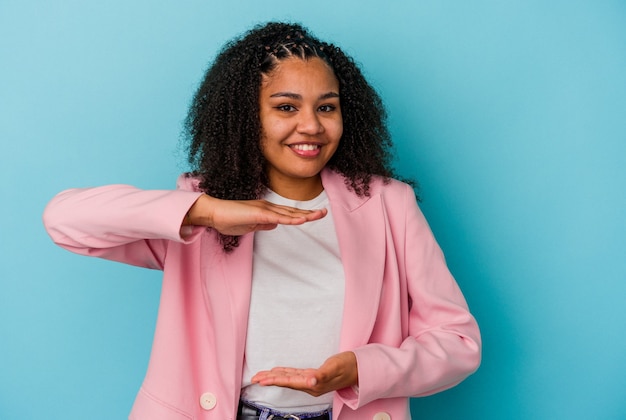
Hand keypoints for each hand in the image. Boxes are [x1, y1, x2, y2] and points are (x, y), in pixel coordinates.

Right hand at [186, 194, 326, 235]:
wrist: (214, 213)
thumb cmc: (228, 220)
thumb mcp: (250, 225)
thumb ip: (262, 224)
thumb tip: (274, 225)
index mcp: (266, 210)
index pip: (288, 214)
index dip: (302, 215)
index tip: (314, 215)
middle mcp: (268, 207)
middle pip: (293, 212)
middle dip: (309, 213)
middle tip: (324, 212)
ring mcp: (265, 209)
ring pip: (289, 213)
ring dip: (305, 215)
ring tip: (320, 214)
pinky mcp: (259, 214)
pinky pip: (279, 218)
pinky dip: (291, 219)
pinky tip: (302, 220)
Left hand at [250, 352, 357, 396]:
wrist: (359, 368)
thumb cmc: (348, 366)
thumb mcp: (335, 368)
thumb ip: (322, 375)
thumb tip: (311, 381)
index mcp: (313, 384)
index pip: (290, 382)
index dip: (275, 380)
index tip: (262, 380)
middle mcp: (310, 384)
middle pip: (286, 382)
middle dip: (269, 380)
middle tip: (254, 378)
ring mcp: (312, 381)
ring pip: (289, 379)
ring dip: (274, 377)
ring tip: (261, 376)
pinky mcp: (314, 375)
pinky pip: (295, 375)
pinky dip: (284, 374)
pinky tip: (279, 372)